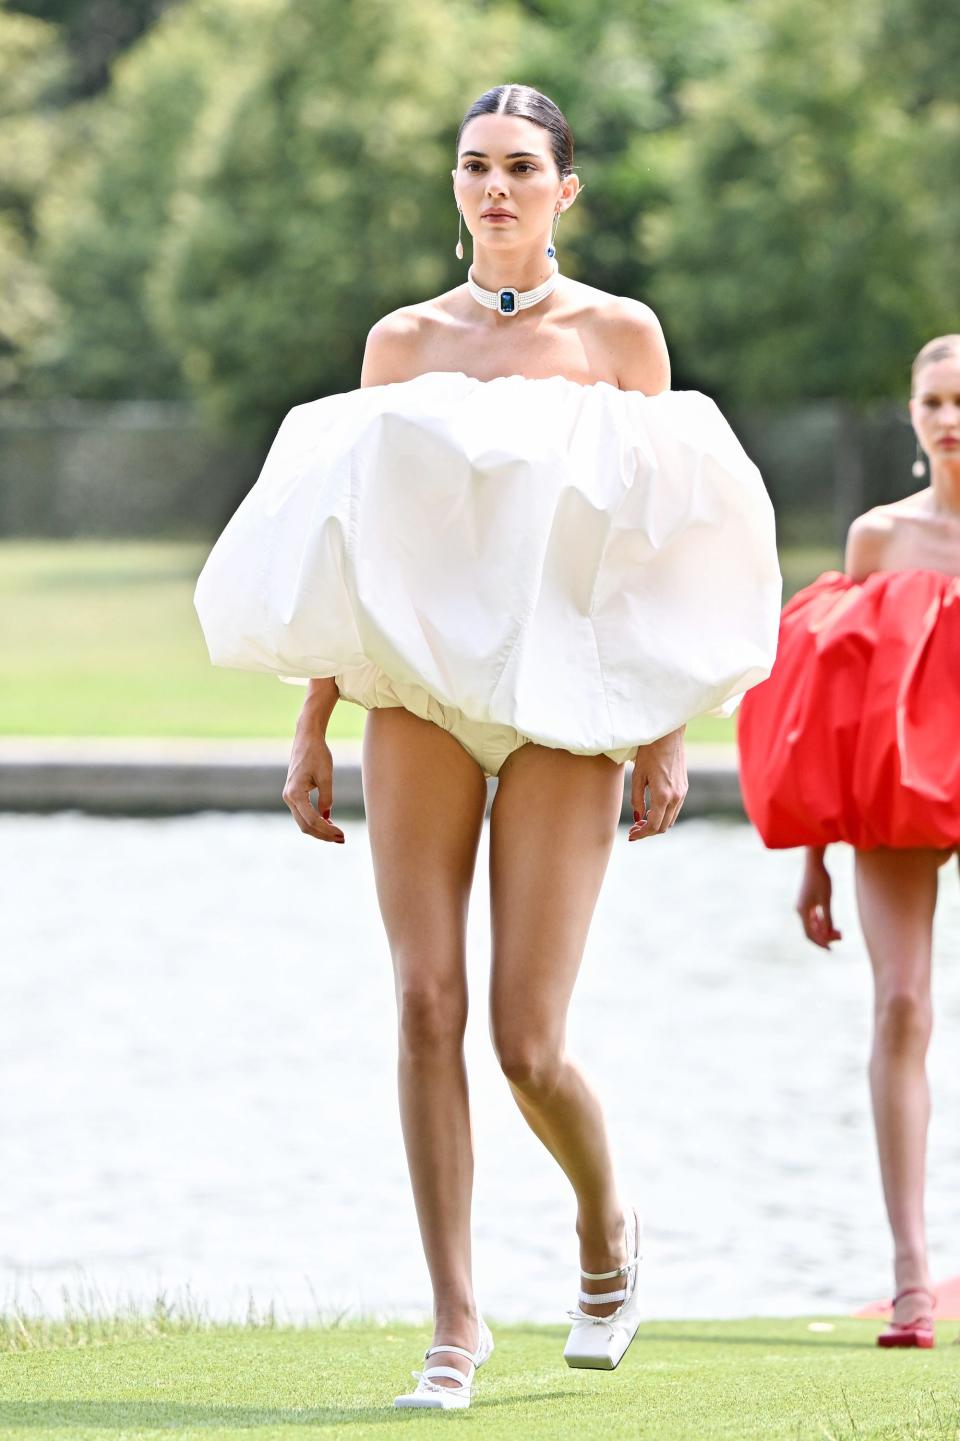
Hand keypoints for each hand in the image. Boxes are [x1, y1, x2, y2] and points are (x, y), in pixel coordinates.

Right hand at [282, 710, 344, 843]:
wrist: (307, 738)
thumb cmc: (317, 754)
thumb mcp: (326, 776)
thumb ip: (326, 798)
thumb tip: (326, 818)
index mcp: (295, 794)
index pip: (312, 820)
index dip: (327, 831)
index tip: (342, 835)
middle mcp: (288, 798)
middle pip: (306, 825)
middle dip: (324, 835)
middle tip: (342, 839)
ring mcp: (289, 797)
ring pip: (303, 822)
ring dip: (319, 830)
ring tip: (337, 835)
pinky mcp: (293, 794)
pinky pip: (303, 814)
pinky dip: (315, 821)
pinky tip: (329, 824)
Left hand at [629, 726, 687, 840]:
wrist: (668, 735)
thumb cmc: (649, 752)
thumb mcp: (638, 776)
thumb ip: (637, 799)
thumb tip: (638, 818)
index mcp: (663, 795)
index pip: (653, 825)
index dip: (641, 834)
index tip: (631, 836)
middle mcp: (676, 797)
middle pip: (663, 826)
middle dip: (648, 831)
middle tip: (633, 829)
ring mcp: (683, 793)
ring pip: (670, 819)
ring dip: (656, 823)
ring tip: (641, 821)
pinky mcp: (685, 787)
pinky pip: (675, 809)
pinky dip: (664, 814)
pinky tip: (652, 809)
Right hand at [796, 855, 840, 947]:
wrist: (814, 862)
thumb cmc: (821, 879)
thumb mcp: (826, 899)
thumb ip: (827, 917)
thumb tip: (828, 934)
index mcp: (802, 911)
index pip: (809, 934)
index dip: (820, 943)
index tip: (832, 949)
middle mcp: (800, 910)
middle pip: (811, 930)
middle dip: (825, 936)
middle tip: (841, 937)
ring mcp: (802, 905)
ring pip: (813, 924)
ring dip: (824, 929)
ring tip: (840, 931)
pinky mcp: (806, 901)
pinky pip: (813, 917)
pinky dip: (822, 922)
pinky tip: (832, 923)